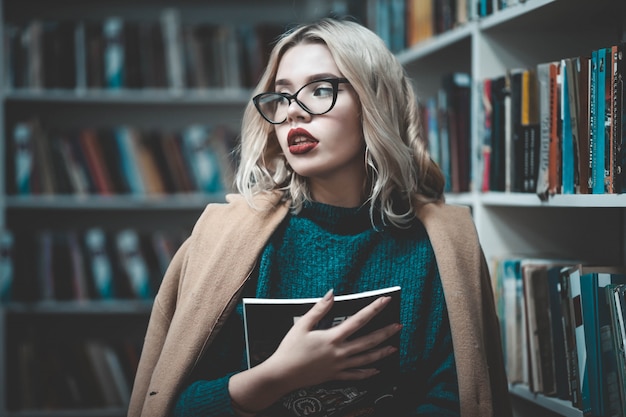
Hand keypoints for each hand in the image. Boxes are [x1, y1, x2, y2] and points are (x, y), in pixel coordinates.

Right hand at [228, 289, 400, 414]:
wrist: (282, 375)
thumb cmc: (289, 349)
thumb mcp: (301, 325)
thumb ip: (318, 309)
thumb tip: (331, 293)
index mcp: (332, 337)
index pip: (358, 320)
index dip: (373, 309)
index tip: (385, 301)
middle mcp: (339, 352)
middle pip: (368, 341)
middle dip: (385, 332)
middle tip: (399, 326)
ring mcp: (338, 366)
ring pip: (366, 359)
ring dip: (381, 353)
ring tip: (394, 347)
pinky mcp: (335, 376)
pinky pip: (355, 376)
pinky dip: (368, 373)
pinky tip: (377, 370)